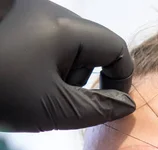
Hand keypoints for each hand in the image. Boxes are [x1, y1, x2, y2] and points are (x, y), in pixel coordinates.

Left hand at [0, 0, 135, 131]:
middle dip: (87, 80)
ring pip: (70, 47)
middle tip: (64, 104)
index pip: (115, 48)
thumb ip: (100, 109)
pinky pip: (47, 44)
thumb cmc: (0, 94)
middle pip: (93, 47)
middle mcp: (48, 12)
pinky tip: (25, 84)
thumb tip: (125, 105)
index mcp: (63, 28)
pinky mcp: (14, 23)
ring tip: (37, 94)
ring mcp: (28, 15)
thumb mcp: (57, 110)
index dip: (121, 79)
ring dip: (65, 76)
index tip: (111, 105)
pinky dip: (46, 68)